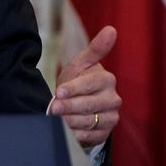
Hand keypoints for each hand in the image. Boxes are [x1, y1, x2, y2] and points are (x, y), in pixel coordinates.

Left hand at [50, 25, 120, 146]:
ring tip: (56, 119)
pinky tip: (66, 129)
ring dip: (70, 121)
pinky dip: (77, 133)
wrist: (79, 102)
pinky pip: (91, 136)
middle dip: (68, 107)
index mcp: (107, 79)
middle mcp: (113, 99)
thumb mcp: (82, 63)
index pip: (90, 85)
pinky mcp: (106, 133)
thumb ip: (95, 48)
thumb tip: (111, 29)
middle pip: (88, 105)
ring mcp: (111, 117)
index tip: (59, 92)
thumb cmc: (78, 79)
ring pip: (89, 122)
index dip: (73, 89)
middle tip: (52, 108)